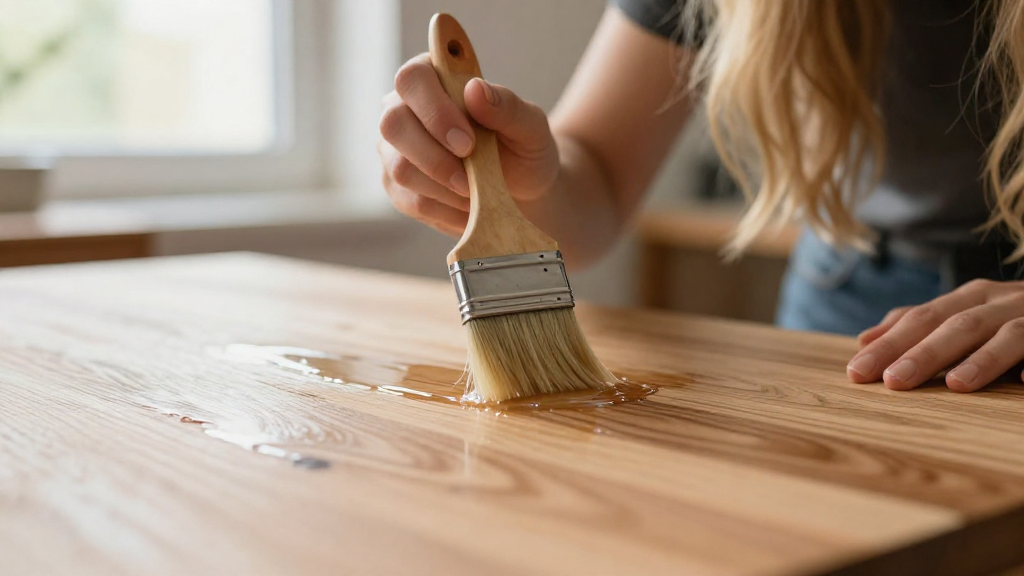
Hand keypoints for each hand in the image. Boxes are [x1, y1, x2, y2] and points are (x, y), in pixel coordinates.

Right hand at [378, 53, 559, 237]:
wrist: (521, 191)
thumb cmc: (522, 149)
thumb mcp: (530, 127)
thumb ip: (507, 106)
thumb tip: (475, 89)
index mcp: (434, 77)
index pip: (413, 78)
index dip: (435, 111)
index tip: (468, 142)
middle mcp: (403, 108)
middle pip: (393, 124)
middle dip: (435, 157)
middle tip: (471, 178)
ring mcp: (394, 148)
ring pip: (400, 168)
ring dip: (445, 188)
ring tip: (476, 192)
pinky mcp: (396, 185)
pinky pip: (410, 201)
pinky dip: (446, 209)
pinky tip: (467, 206)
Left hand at [847, 279, 1023, 391]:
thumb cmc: (1009, 316)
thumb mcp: (963, 314)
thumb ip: (918, 327)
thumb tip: (864, 340)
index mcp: (971, 298)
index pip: (921, 319)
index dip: (890, 344)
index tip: (857, 372)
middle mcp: (1003, 302)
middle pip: (958, 325)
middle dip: (924, 353)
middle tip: (892, 381)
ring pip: (1009, 335)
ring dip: (983, 359)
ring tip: (955, 384)